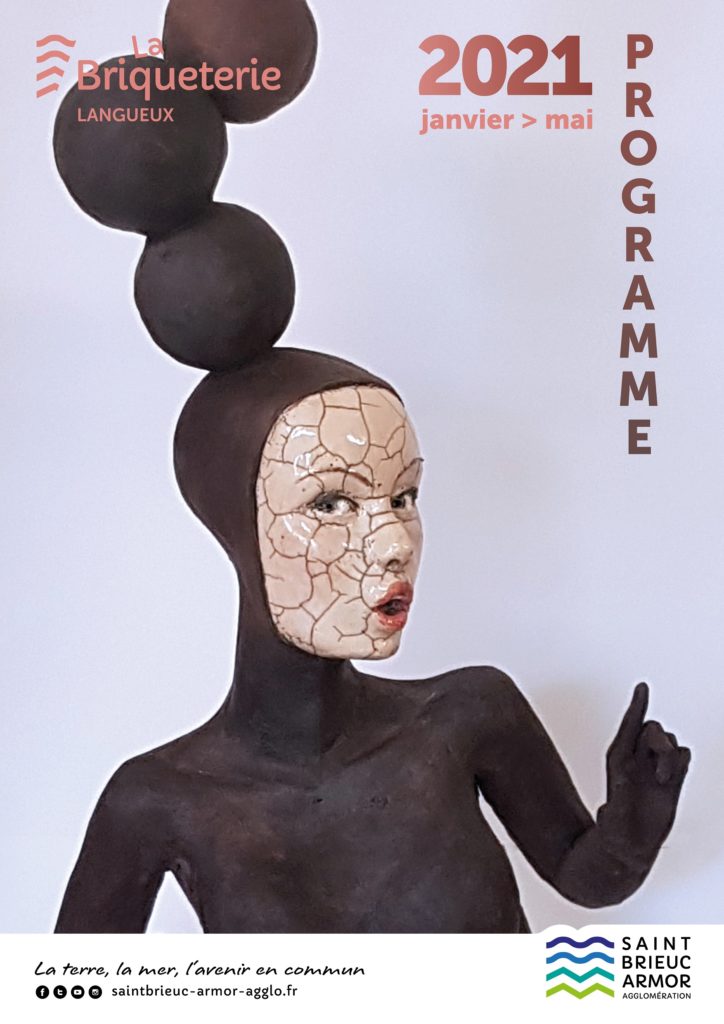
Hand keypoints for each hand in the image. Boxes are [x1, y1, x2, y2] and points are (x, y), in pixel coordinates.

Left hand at [603, 682, 690, 854]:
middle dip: (659, 742)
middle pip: (652, 729)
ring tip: (664, 781)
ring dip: (670, 756)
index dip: (637, 706)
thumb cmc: (617, 830)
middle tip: (661, 773)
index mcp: (618, 759)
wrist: (631, 846)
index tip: (643, 687)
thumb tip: (611, 804)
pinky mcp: (671, 778)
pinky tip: (674, 778)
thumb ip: (618, 805)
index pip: (629, 725)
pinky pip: (683, 754)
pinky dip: (682, 761)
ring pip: (668, 741)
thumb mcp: (614, 817)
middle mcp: (636, 760)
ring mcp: (654, 767)